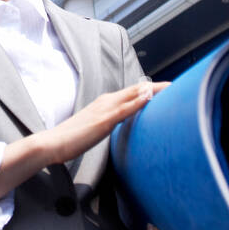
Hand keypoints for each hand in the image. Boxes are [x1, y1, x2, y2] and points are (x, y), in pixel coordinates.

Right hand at [46, 80, 169, 166]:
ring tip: (171, 87)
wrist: (52, 143)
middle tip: (176, 86)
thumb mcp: (94, 129)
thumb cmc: (71, 139)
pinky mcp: (102, 121)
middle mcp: (105, 102)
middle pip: (136, 90)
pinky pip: (124, 109)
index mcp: (104, 103)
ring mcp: (104, 110)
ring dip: (152, 90)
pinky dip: (137, 101)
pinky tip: (149, 97)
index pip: (131, 93)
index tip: (166, 90)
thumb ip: (108, 123)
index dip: (149, 90)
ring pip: (133, 95)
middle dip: (157, 87)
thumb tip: (120, 126)